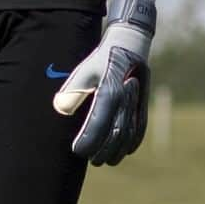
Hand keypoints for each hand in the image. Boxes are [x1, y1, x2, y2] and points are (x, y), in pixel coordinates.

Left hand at [52, 0, 155, 164]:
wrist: (130, 42)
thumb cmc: (102, 58)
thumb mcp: (84, 69)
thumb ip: (72, 90)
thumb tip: (60, 109)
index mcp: (109, 89)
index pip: (99, 123)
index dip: (88, 141)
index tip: (77, 151)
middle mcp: (125, 97)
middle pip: (116, 133)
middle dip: (103, 150)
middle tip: (92, 160)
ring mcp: (137, 101)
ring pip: (130, 133)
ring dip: (118, 150)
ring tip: (107, 160)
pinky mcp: (144, 102)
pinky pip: (141, 126)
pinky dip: (134, 141)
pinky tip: (126, 151)